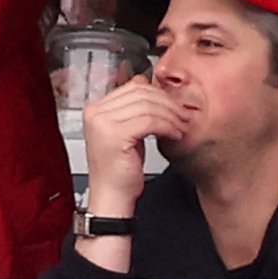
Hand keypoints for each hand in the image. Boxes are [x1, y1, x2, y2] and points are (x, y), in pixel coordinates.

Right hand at [79, 79, 187, 214]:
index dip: (158, 94)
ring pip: (147, 106)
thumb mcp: (125, 132)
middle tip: (183, 116)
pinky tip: (174, 135)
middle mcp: (95, 113)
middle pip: (140, 93)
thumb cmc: (119, 169)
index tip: (173, 106)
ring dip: (170, 116)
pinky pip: (150, 122)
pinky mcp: (115, 135)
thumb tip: (143, 81)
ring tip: (181, 128)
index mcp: (94, 109)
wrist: (111, 196)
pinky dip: (167, 127)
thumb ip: (131, 109)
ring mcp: (102, 123)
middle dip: (167, 104)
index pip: (131, 87)